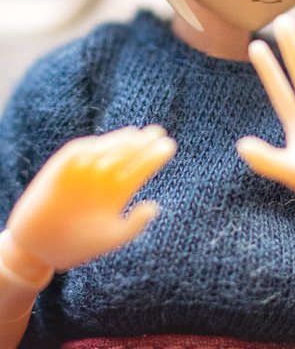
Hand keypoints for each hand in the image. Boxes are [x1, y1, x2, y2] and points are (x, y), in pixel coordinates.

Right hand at [7, 125, 175, 270]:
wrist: (37, 251)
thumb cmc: (78, 246)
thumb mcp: (111, 238)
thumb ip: (134, 226)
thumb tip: (154, 206)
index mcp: (119, 190)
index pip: (141, 166)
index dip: (155, 155)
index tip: (169, 145)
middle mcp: (103, 177)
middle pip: (126, 153)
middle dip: (142, 142)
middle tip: (158, 133)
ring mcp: (82, 172)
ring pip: (104, 150)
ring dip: (119, 142)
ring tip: (136, 137)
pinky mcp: (59, 170)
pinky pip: (75, 154)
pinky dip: (88, 149)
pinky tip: (104, 146)